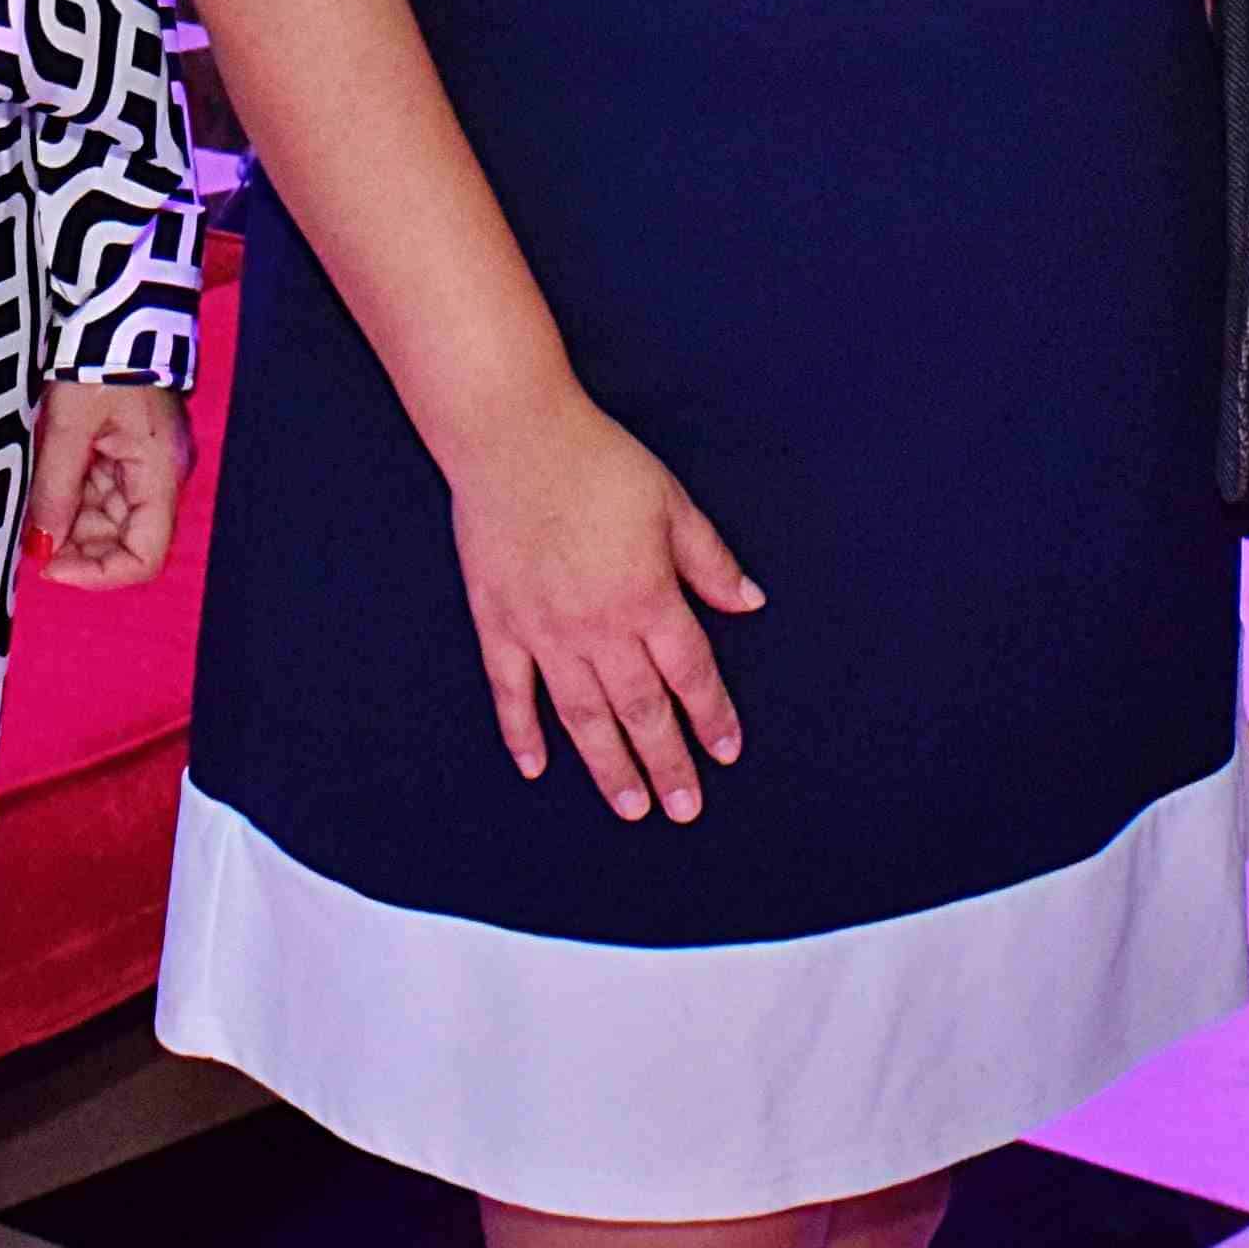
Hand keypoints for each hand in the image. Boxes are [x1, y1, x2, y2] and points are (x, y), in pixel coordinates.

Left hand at [28, 379, 188, 588]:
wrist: (115, 302)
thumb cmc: (98, 358)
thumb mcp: (69, 426)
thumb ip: (56, 490)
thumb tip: (41, 549)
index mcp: (159, 473)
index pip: (144, 557)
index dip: (98, 574)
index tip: (49, 567)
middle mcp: (158, 474)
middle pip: (121, 539)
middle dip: (74, 544)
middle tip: (25, 536)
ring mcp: (142, 459)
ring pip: (104, 516)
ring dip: (66, 518)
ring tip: (27, 498)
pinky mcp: (125, 444)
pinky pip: (98, 486)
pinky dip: (69, 492)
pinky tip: (40, 478)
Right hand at [442, 394, 760, 822]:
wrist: (512, 438)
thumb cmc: (597, 462)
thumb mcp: (672, 503)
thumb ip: (710, 562)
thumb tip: (749, 604)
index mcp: (649, 598)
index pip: (691, 675)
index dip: (712, 717)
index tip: (726, 753)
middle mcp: (599, 627)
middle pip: (642, 710)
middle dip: (667, 763)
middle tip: (683, 809)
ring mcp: (545, 631)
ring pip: (583, 715)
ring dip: (609, 765)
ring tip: (630, 807)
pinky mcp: (499, 622)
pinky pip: (512, 691)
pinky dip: (522, 731)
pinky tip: (536, 767)